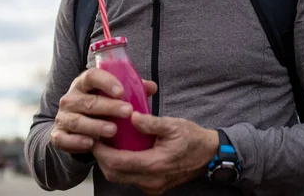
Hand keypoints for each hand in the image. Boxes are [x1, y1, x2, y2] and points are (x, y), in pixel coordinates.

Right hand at [50, 68, 156, 153]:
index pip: (92, 76)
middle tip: (127, 111)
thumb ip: (132, 89)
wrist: (76, 128)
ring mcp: (63, 117)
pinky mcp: (58, 135)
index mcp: (83, 83)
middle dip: (109, 107)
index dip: (106, 82)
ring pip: (78, 121)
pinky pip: (65, 139)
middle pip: (89, 101)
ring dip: (96, 126)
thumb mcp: (114, 96)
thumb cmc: (101, 106)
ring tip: (113, 130)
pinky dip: (77, 141)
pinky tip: (91, 143)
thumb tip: (151, 87)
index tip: (122, 91)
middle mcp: (70, 98)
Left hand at [92, 112, 218, 194]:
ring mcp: (153, 186)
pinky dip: (122, 167)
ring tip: (106, 144)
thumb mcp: (173, 125)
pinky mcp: (154, 186)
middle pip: (115, 174)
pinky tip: (121, 152)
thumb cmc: (193, 138)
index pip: (118, 162)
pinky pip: (131, 179)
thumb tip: (131, 116)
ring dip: (110, 163)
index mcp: (155, 164)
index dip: (102, 152)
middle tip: (96, 140)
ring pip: (121, 178)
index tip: (94, 138)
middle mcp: (151, 180)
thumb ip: (151, 122)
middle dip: (102, 159)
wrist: (209, 155)